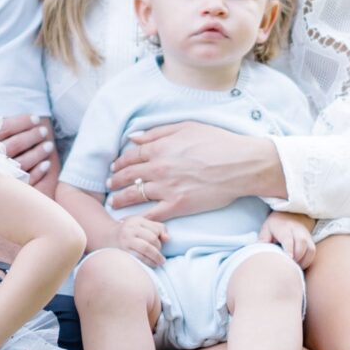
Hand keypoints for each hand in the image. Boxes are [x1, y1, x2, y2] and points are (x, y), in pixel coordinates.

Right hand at [0, 110, 57, 192]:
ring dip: (39, 153)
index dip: (22, 122)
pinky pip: (22, 182)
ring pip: (22, 163)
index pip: (4, 128)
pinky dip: (37, 173)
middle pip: (16, 145)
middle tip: (44, 130)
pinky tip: (46, 165)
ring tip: (49, 146)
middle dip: (33, 136)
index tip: (35, 118)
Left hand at [108, 121, 280, 222]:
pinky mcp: (178, 205)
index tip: (114, 167)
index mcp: (160, 147)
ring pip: (135, 195)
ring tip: (114, 202)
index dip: (120, 162)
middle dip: (115, 180)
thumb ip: (157, 132)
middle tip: (109, 184)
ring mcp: (167, 188)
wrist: (240, 165)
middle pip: (128, 175)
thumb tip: (134, 137)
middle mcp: (159, 168)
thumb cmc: (217, 142)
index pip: (131, 156)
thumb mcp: (186, 127)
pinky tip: (130, 222)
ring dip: (121, 199)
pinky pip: (152, 214)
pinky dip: (139, 219)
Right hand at [117, 213, 167, 267]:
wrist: (107, 238)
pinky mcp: (123, 252)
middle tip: (160, 255)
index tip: (161, 243)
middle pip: (152, 239)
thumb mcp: (141, 225)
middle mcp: (130, 229)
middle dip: (159, 249)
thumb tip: (167, 238)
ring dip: (156, 257)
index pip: (156, 229)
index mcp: (136, 220)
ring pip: (147, 248)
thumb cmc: (130, 232)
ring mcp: (125, 241)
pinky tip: (152, 264)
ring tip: (160, 261)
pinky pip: (139, 258)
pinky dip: (148, 262)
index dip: (161, 238)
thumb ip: (158, 228)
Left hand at [261, 211, 315, 268]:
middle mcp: (297, 230)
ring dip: (303, 261)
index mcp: (283, 228)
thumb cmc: (275, 225)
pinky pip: (313, 252)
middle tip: (289, 266)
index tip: (289, 259)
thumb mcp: (266, 229)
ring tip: (294, 267)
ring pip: (309, 248)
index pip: (288, 239)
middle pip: (301, 244)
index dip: (289, 249)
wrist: (289, 214)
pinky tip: (300, 265)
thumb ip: (262, 240)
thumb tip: (257, 252)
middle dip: (297, 257)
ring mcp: (305, 235)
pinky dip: (308, 260)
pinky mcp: (310, 240)